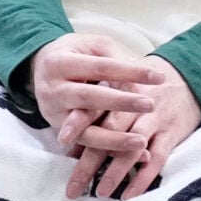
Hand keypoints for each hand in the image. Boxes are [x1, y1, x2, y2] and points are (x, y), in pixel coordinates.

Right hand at [28, 32, 161, 151]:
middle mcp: (52, 89)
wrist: (40, 69)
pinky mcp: (58, 130)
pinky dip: (111, 150)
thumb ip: (115, 58)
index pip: (99, 67)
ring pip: (83, 130)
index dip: (130, 72)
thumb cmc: (75, 54)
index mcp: (59, 62)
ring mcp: (53, 113)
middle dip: (120, 103)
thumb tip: (142, 79)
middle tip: (150, 105)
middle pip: (88, 98)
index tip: (160, 77)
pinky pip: (86, 144)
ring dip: (113, 138)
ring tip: (141, 141)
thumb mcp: (92, 45)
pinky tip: (134, 154)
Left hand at [72, 58, 200, 200]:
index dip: (78, 122)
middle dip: (90, 161)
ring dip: (116, 171)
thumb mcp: (118, 92)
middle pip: (109, 132)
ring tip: (100, 192)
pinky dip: (144, 177)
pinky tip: (130, 194)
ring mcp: (155, 120)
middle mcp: (134, 107)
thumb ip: (97, 115)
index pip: (94, 108)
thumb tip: (70, 151)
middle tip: (73, 186)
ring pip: (133, 147)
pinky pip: (158, 157)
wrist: (188, 76)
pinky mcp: (173, 132)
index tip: (62, 140)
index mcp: (116, 93)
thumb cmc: (141, 91)